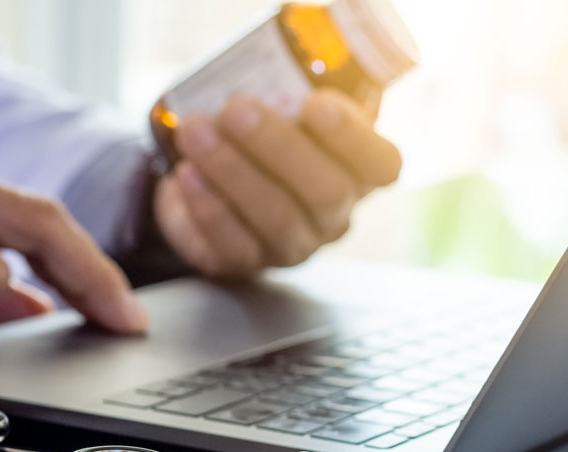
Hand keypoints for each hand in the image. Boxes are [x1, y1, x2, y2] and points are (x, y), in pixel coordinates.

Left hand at [154, 89, 401, 277]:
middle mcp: (335, 215)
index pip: (381, 163)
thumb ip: (291, 95)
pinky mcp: (248, 263)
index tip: (315, 103)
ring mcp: (295, 245)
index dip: (351, 137)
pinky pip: (232, 244)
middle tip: (236, 109)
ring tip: (196, 132)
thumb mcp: (287, 108)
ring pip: (276, 217)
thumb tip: (269, 72)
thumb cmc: (263, 133)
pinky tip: (186, 174)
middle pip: (325, 191)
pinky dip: (207, 207)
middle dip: (277, 147)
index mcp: (359, 171)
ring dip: (232, 171)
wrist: (213, 178)